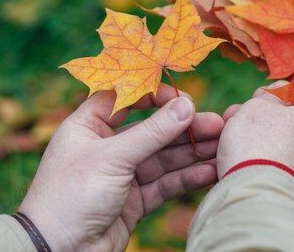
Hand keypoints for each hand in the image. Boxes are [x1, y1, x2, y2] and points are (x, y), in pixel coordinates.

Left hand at [18, 84, 223, 251]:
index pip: (126, 98)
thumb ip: (153, 132)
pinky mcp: (135, 199)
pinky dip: (187, 178)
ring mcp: (122, 174)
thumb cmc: (71, 197)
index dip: (155, 94)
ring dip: (192, 152)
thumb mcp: (113, 158)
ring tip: (223, 147)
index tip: (183, 99)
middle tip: (217, 124)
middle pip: (153, 128)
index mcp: (90, 126)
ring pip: (164, 156)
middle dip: (185, 127)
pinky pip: (166, 183)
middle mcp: (108, 146)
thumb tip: (186, 105)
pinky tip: (210, 172)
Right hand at [216, 81, 293, 187]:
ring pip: (280, 145)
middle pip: (292, 122)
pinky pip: (275, 168)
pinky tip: (234, 161)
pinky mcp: (291, 190)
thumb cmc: (258, 144)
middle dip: (264, 116)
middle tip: (236, 115)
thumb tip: (283, 89)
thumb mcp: (260, 105)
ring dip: (256, 139)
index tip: (268, 95)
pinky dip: (258, 162)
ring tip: (227, 137)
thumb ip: (273, 93)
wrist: (257, 199)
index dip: (291, 92)